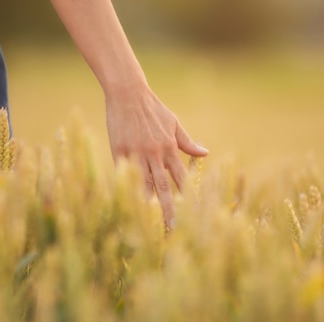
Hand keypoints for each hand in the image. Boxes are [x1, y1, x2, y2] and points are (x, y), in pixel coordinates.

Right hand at [105, 84, 207, 227]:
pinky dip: (127, 189)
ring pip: (144, 184)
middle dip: (170, 210)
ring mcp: (136, 153)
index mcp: (169, 147)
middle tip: (174, 230)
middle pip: (164, 187)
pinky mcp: (118, 151)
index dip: (186, 197)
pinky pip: (124, 174)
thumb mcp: (173, 122)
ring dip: (148, 206)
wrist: (127, 93)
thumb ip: (187, 142)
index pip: (181, 178)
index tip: (192, 215)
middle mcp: (155, 153)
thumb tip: (205, 154)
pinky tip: (129, 204)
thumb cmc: (152, 108)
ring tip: (151, 225)